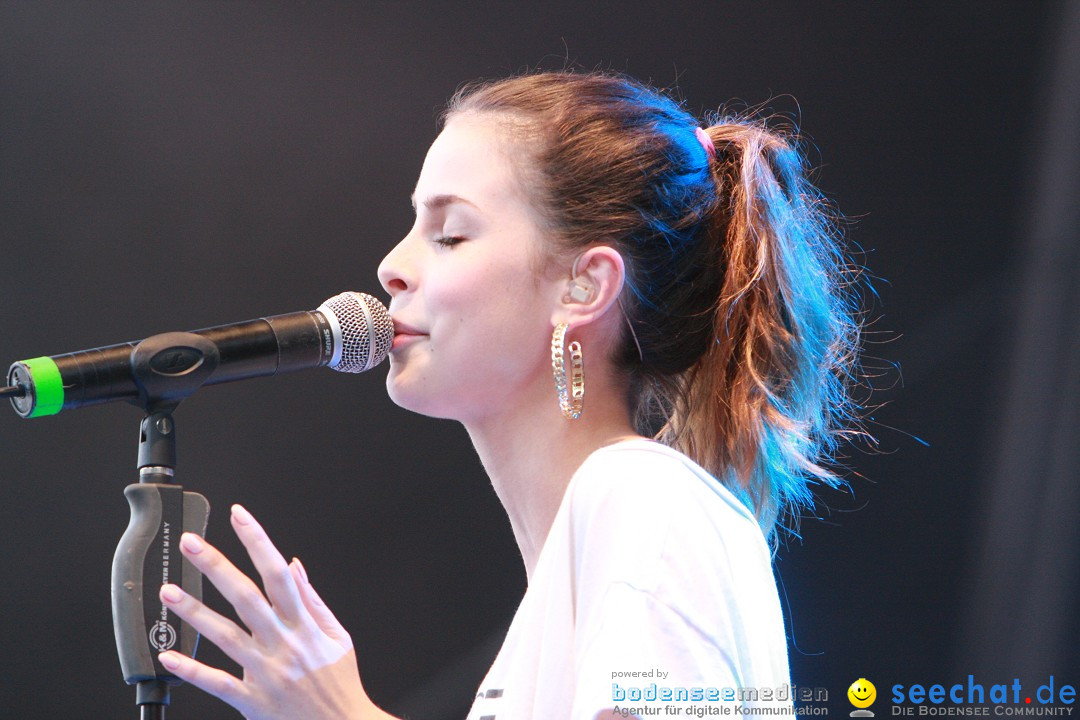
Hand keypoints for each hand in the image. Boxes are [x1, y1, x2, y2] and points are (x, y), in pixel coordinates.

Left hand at [157, 503, 393, 719]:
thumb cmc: (340, 683)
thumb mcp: (337, 636)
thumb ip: (312, 600)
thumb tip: (293, 564)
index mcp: (305, 625)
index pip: (278, 573)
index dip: (257, 541)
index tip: (239, 517)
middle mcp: (284, 644)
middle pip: (245, 597)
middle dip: (215, 566)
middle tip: (189, 544)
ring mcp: (267, 673)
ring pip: (225, 636)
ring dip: (194, 612)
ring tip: (168, 590)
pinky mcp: (253, 702)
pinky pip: (218, 683)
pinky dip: (191, 669)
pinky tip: (168, 655)